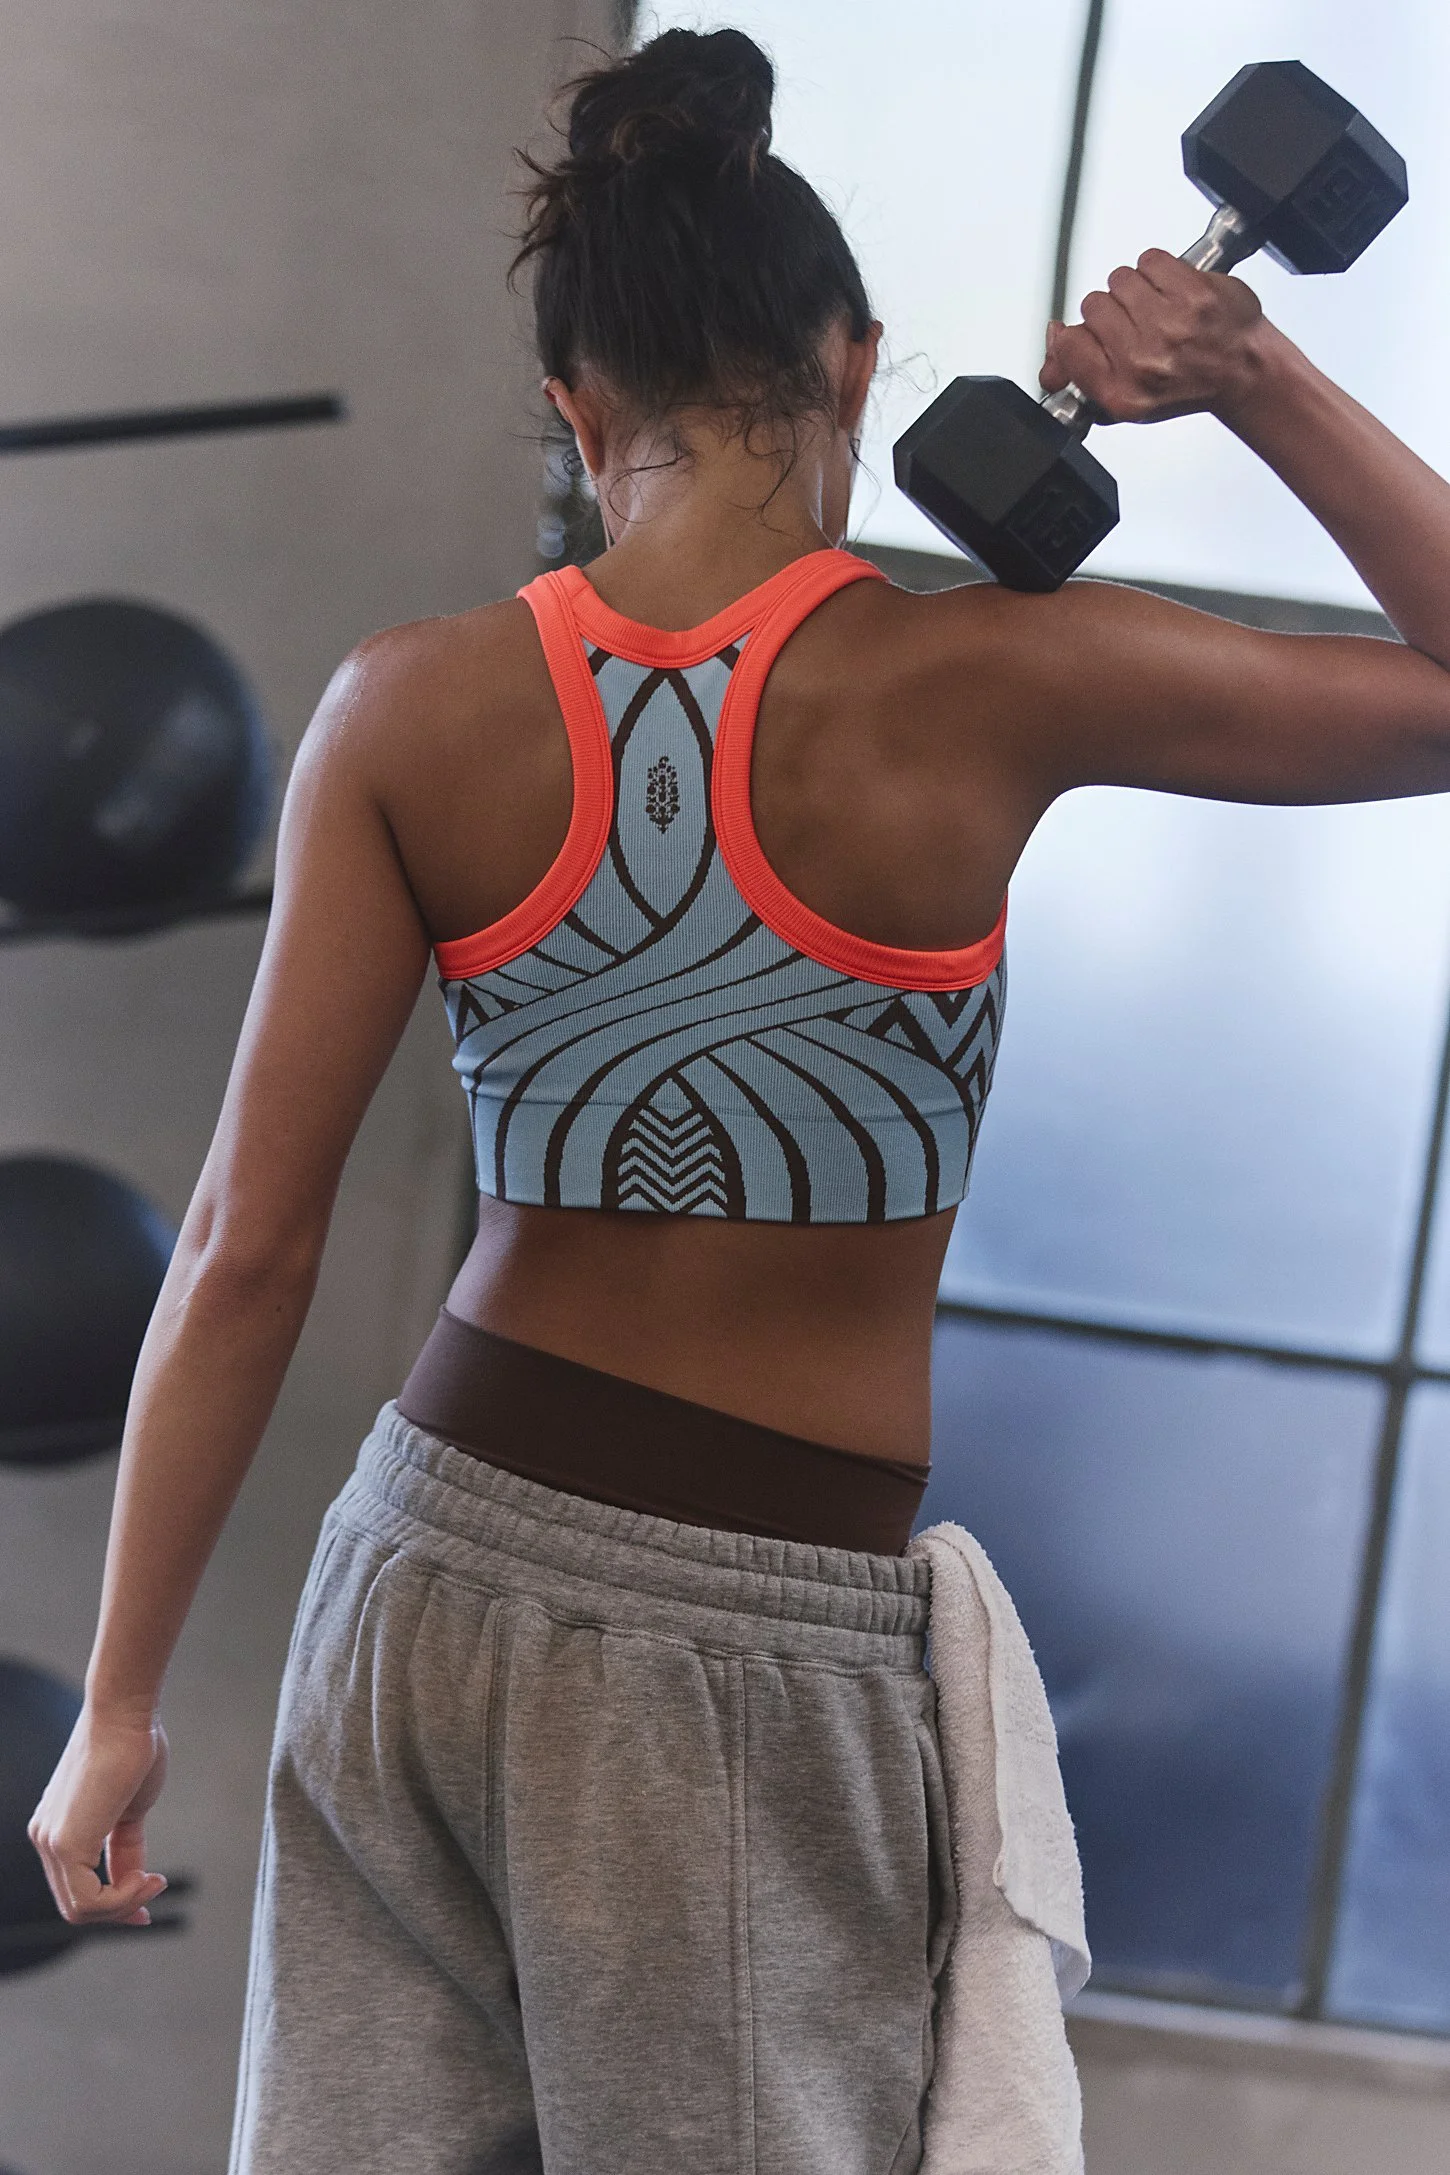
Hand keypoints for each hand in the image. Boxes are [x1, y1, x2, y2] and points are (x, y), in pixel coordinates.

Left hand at [28, 1704, 169, 1926]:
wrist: (125, 1715)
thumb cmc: (132, 1747)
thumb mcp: (131, 1810)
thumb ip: (125, 1847)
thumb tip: (135, 1877)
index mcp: (57, 1828)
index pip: (77, 1888)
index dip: (115, 1904)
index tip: (150, 1898)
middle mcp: (45, 1838)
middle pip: (76, 1905)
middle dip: (121, 1908)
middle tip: (157, 1888)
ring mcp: (50, 1841)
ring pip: (79, 1909)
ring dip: (124, 1904)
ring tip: (154, 1880)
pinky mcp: (64, 1843)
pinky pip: (87, 1899)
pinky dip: (121, 1899)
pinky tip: (145, 1877)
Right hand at [1039, 248, 1266, 425]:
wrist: (1242, 370)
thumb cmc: (1188, 384)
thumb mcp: (1127, 400)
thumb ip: (1082, 373)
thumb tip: (1052, 341)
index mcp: (1122, 392)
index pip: (1069, 346)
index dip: (1072, 338)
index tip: (1085, 338)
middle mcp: (1144, 360)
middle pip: (1093, 306)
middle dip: (1110, 312)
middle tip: (1135, 327)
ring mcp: (1171, 323)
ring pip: (1120, 280)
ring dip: (1133, 289)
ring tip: (1155, 309)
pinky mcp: (1193, 291)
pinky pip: (1150, 260)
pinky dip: (1157, 270)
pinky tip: (1170, 292)